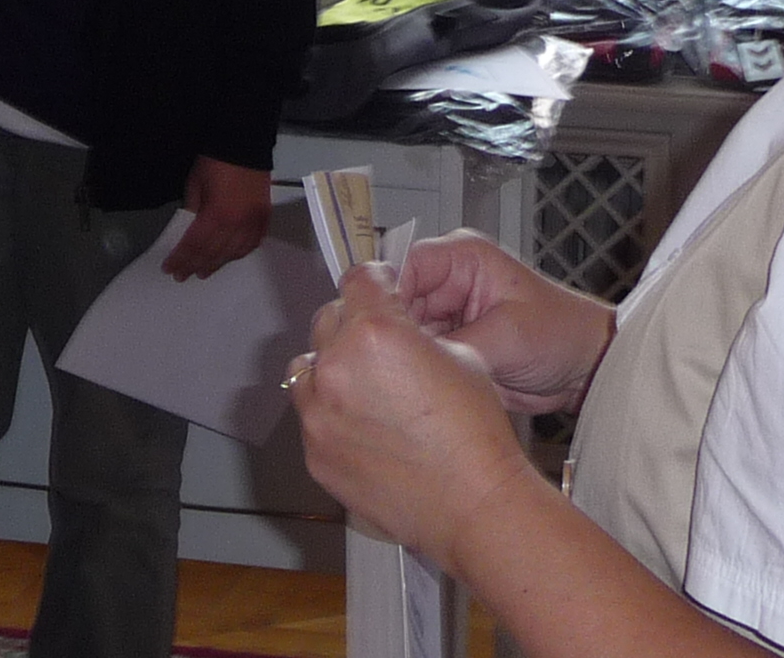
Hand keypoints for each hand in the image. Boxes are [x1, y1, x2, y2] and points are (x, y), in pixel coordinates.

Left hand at [164, 155, 272, 278]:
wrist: (245, 143)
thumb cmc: (214, 162)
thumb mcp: (195, 185)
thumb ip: (193, 211)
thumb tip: (191, 230)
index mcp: (217, 216)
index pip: (195, 245)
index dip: (181, 258)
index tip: (169, 268)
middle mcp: (238, 225)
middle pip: (214, 253)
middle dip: (195, 265)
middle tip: (182, 276)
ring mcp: (254, 223)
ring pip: (234, 253)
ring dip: (217, 263)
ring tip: (203, 271)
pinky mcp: (264, 218)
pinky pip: (252, 243)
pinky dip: (239, 253)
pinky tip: (229, 257)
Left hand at [290, 265, 533, 560]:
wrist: (472, 504)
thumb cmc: (475, 433)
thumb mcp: (459, 354)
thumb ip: (412, 331)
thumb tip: (394, 327)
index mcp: (375, 332)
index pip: (358, 279)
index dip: (377, 282)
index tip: (382, 290)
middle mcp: (337, 367)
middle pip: (328, 319)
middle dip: (353, 325)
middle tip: (381, 346)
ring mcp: (318, 413)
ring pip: (308, 368)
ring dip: (332, 369)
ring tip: (368, 390)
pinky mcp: (315, 452)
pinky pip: (312, 416)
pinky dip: (332, 414)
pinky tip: (368, 430)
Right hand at [387, 229, 614, 414]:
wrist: (584, 370)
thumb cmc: (561, 335)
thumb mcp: (507, 336)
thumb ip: (456, 344)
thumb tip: (412, 360)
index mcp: (461, 258)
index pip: (403, 265)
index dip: (386, 297)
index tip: (377, 329)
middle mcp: (447, 283)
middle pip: (395, 301)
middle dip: (391, 332)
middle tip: (385, 362)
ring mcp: (446, 316)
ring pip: (402, 332)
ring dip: (404, 355)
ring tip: (398, 377)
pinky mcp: (449, 344)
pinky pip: (418, 355)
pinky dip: (415, 371)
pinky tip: (412, 386)